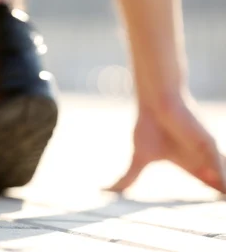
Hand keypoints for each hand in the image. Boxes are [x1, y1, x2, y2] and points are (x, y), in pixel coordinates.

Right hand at [109, 96, 225, 192]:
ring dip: (224, 190)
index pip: (211, 186)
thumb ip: (129, 177)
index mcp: (191, 165)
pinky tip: (222, 193)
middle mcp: (204, 159)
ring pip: (224, 178)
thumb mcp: (139, 158)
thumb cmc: (148, 127)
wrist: (154, 103)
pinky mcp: (209, 143)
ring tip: (223, 199)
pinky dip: (222, 181)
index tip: (217, 215)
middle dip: (223, 194)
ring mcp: (209, 152)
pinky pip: (221, 168)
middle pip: (221, 183)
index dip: (216, 199)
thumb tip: (106, 191)